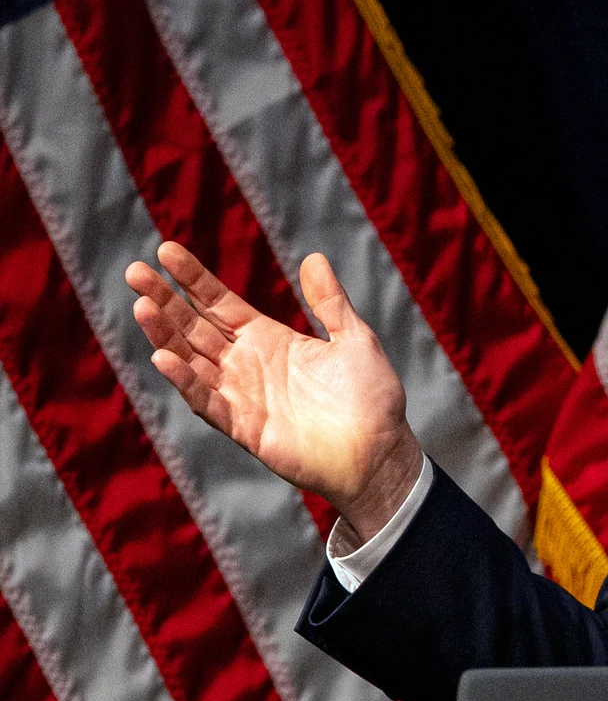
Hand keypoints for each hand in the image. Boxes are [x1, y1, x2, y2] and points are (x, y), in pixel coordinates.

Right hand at [125, 242, 422, 541]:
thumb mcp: (354, 339)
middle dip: (164, 299)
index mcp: (269, 339)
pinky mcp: (243, 426)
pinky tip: (164, 357)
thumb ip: (330, 303)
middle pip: (194, 326)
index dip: (193, 278)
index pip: (219, 303)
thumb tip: (313, 257)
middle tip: (135, 271)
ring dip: (164, 335)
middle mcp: (247, 364)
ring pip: (190, 360)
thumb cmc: (371, 397)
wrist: (380, 451)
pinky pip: (206, 401)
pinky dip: (185, 381)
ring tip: (143, 306)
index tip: (166, 249)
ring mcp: (241, 395)